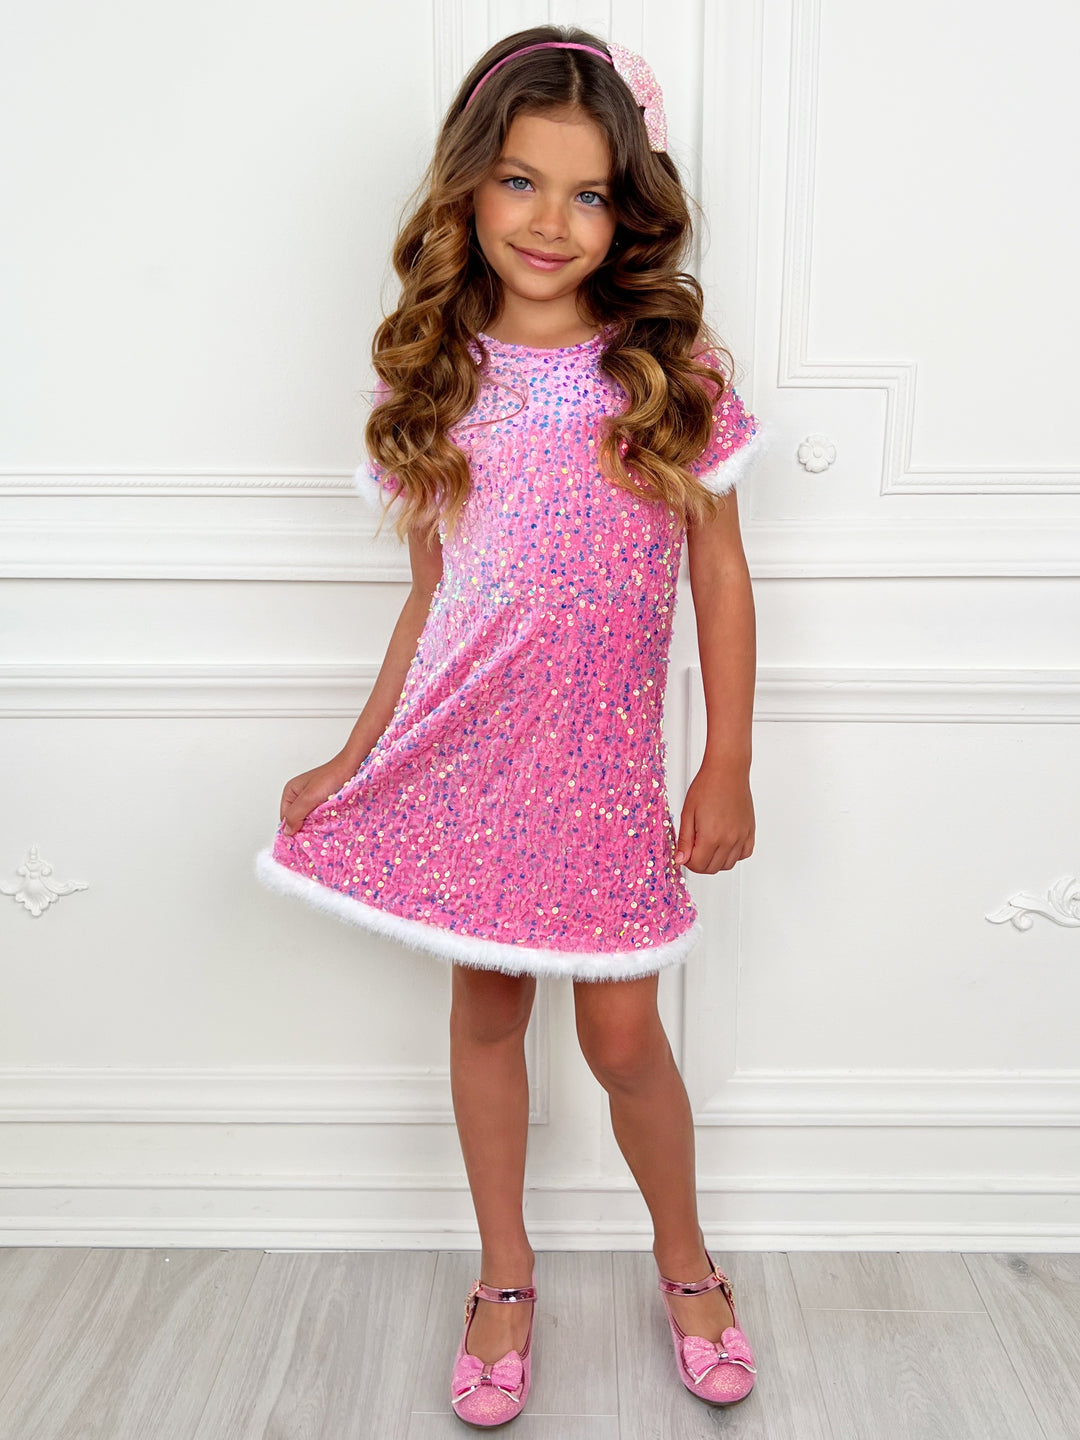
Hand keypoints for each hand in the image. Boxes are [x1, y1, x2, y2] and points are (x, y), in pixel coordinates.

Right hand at [279, 752, 365, 836]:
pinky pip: (320, 818)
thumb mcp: (309, 796)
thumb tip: (287, 832)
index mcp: (290, 792)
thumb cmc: (332, 777)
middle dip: (305, 827)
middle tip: (315, 832)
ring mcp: (313, 801)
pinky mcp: (324, 803)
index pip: (285, 818)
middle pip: (297, 820)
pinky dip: (325, 822)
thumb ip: (295, 814)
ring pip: (310, 820)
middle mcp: (300, 797)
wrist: (353, 767)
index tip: (302, 837)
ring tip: (324, 826)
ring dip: (316, 825)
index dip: (292, 829)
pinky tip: (330, 823)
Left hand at [673, 755, 754, 872]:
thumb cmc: (707, 786)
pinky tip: (724, 844)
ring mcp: (742, 836)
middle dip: (699, 863)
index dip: (687, 862)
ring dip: (715, 860)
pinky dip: (733, 854)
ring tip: (707, 844)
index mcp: (711, 837)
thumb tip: (681, 859)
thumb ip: (685, 840)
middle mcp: (729, 840)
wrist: (727, 770)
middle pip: (712, 868)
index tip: (684, 853)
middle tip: (693, 849)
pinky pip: (744, 854)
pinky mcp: (750, 831)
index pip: (698, 866)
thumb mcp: (687, 813)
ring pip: (728, 864)